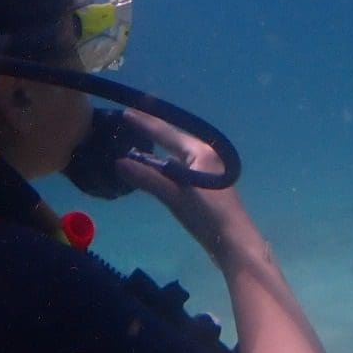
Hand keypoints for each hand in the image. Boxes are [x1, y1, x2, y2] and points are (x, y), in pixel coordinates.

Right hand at [115, 108, 258, 265]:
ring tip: (139, 135)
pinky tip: (156, 162)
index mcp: (200, 150)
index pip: (166, 132)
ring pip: (178, 148)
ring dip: (159, 142)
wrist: (234, 241)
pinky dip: (166, 157)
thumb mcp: (174, 196)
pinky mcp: (207, 180)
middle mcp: (205, 152)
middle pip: (174, 136)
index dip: (145, 122)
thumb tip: (118, 162)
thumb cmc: (206, 216)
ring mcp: (208, 166)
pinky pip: (182, 160)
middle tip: (130, 117)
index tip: (126, 111)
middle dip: (152, 128)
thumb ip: (148, 178)